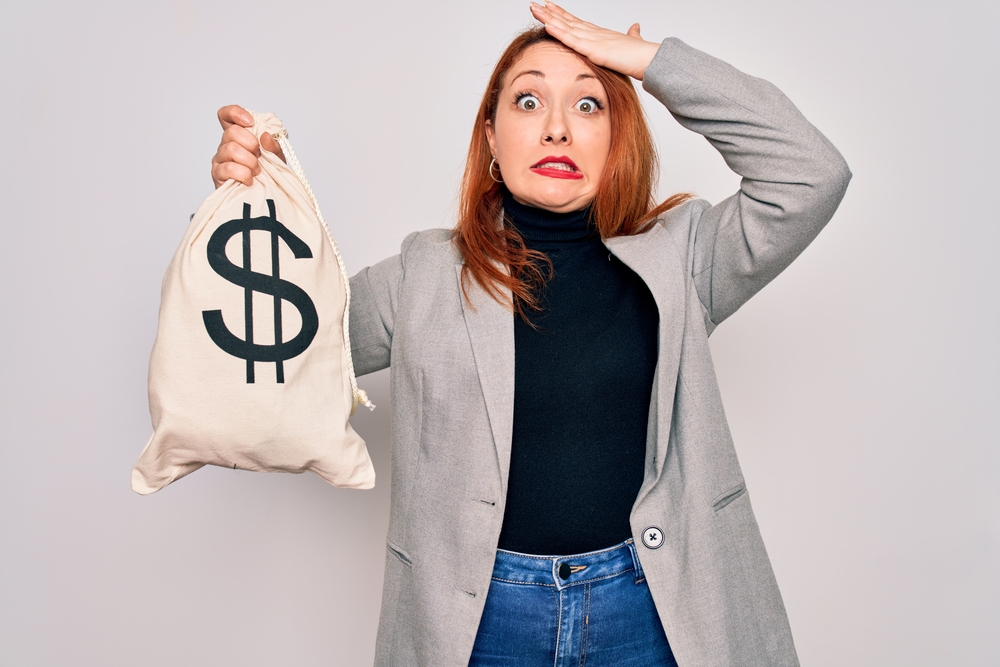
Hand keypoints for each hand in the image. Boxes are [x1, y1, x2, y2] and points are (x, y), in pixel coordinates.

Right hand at [210, 105, 285, 187]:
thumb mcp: (277, 158)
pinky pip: (228, 168)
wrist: (263, 199)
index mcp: (239, 136)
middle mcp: (226, 145)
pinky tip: (250, 180)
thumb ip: (274, 146)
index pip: (226, 115)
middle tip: (259, 156)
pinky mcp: (218, 175)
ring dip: (249, 161)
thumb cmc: (268, 175)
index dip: (235, 113)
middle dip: (250, 143)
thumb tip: (265, 136)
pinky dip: (243, 174)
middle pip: (231, 132)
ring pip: (230, 149)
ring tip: (257, 171)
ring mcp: (220, 159)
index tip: (250, 122)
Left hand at [529, 2, 660, 80]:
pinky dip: (559, 32)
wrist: (651, 60)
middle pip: (567, 20)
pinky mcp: (594, 49)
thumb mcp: (632, 44)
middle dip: (549, 13)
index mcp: (600, 34)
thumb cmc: (642, 56)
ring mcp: (593, 39)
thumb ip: (631, 35)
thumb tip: (635, 27)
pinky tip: (547, 25)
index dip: (561, 14)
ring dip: (548, 18)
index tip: (549, 6)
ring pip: (566, 26)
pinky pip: (572, 40)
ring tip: (534, 9)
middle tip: (533, 4)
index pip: (576, 22)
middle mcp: (594, 33)